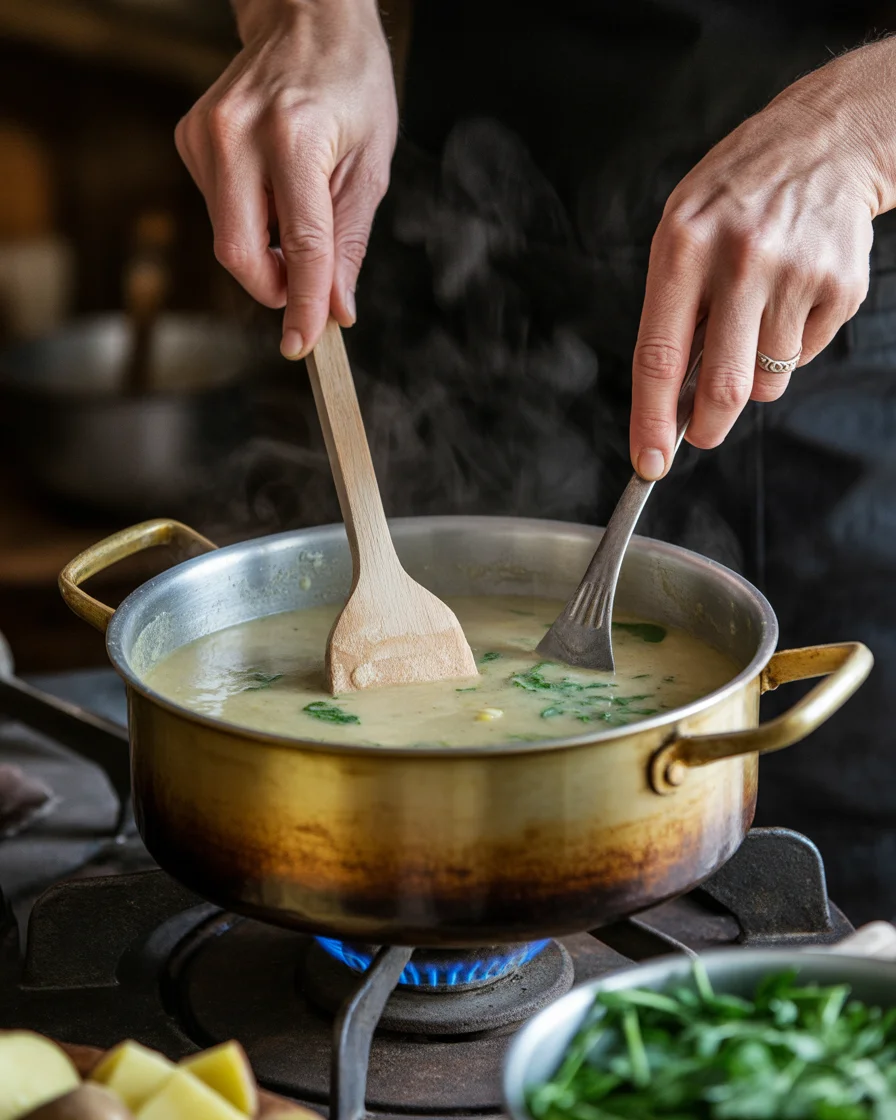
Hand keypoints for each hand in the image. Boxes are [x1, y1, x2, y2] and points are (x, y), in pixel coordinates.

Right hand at [175, 0, 397, 358]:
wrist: (306, 18)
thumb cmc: (351, 84)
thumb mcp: (372, 164)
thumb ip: (349, 241)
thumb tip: (335, 307)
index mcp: (294, 137)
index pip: (299, 246)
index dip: (302, 304)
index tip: (304, 344)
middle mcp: (237, 133)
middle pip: (238, 254)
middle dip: (273, 288)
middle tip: (305, 291)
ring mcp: (205, 134)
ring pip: (227, 237)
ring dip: (265, 251)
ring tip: (299, 210)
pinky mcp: (190, 138)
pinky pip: (219, 210)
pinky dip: (251, 221)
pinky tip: (274, 187)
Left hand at [629, 39, 895, 479]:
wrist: (825, 143)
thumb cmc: (737, 197)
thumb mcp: (681, 233)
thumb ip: (670, 312)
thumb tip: (669, 399)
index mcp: (684, 246)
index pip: (659, 356)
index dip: (651, 420)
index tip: (649, 462)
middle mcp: (741, 260)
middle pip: (722, 387)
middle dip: (708, 425)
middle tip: (703, 430)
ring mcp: (795, 273)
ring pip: (766, 380)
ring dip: (753, 374)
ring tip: (752, 320)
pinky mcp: (839, 287)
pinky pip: (803, 356)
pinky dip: (789, 346)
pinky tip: (788, 297)